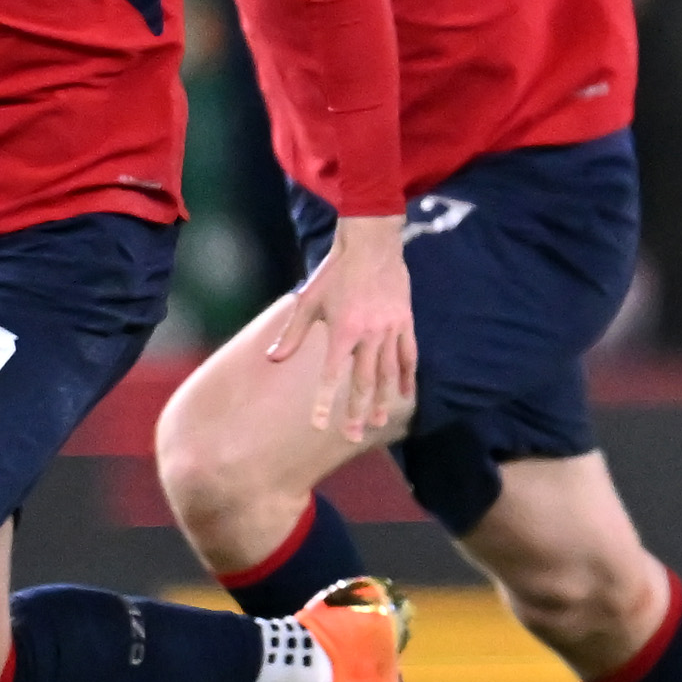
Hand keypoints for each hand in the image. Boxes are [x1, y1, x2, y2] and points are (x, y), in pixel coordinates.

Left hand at [266, 218, 421, 441]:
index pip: (332, 375)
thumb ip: (293, 334)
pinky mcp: (404, 321)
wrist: (371, 245)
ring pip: (387, 372)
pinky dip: (406, 375)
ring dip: (382, 400)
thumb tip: (273, 359)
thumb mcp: (308, 301)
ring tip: (377, 422)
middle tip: (352, 436)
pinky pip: (408, 354)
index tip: (320, 426)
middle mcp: (369, 335)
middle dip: (357, 411)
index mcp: (343, 331)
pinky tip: (404, 393)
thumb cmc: (335, 273)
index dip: (325, 403)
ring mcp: (390, 329)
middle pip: (364, 381)